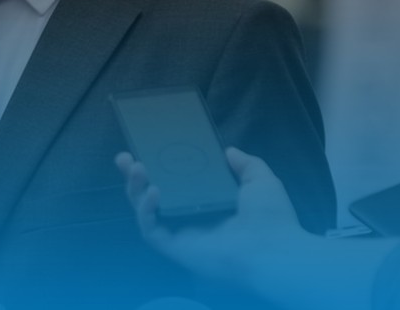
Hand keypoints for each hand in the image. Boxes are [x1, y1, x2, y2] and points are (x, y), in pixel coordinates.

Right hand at [115, 148, 309, 283]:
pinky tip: (153, 191)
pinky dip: (146, 211)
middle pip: (153, 196)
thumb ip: (246, 164)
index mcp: (209, 203)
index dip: (162, 167)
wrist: (274, 250)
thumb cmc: (270, 217)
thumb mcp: (260, 180)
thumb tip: (228, 150)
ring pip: (146, 212)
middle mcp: (191, 218)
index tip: (150, 148)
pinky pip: (151, 230)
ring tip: (135, 167)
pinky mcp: (174, 248)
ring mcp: (180, 233)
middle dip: (135, 177)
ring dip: (136, 189)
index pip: (177, 183)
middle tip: (125, 158)